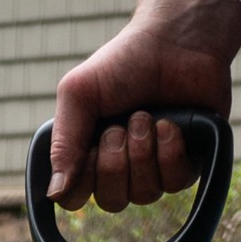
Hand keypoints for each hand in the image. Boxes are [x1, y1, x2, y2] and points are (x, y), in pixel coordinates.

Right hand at [48, 0, 240, 212]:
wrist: (176, 40)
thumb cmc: (125, 62)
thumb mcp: (78, 94)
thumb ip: (62, 143)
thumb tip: (54, 194)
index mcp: (89, 152)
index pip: (76, 198)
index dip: (82, 181)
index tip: (90, 149)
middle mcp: (121, 167)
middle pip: (111, 201)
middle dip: (115, 161)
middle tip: (122, 124)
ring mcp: (155, 168)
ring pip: (143, 195)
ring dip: (142, 152)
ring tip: (147, 117)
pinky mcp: (186, 164)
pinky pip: (174, 183)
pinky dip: (169, 153)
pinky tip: (170, 125)